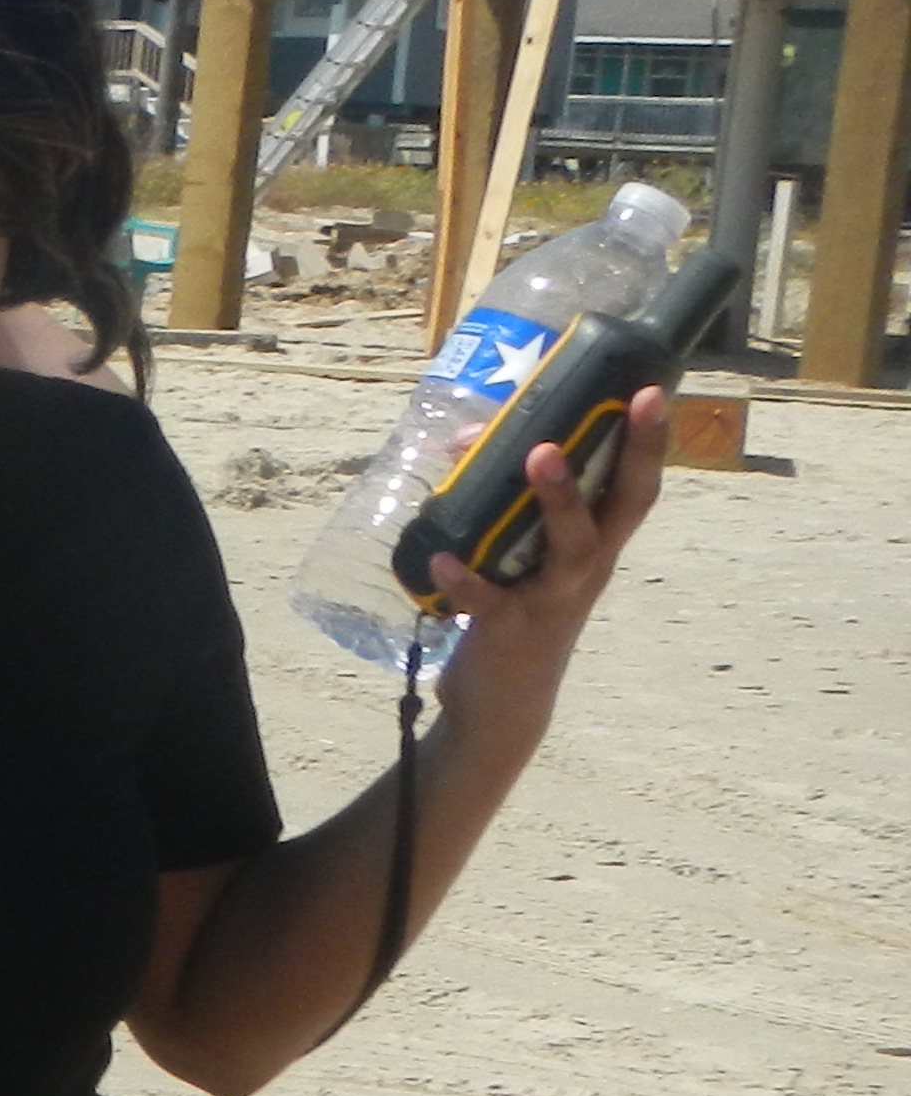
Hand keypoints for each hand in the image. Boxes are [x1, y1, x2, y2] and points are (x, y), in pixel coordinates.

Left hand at [427, 392, 668, 737]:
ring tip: (538, 454)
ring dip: (559, 499)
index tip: (655, 389)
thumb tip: (469, 439)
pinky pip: (488, 600)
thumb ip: (503, 500)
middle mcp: (587, 569)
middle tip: (636, 402)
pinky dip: (465, 578)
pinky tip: (440, 555)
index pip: (634, 486)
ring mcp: (552, 598)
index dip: (650, 441)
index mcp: (596, 546)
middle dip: (636, 453)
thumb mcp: (521, 555)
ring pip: (571, 546)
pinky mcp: (509, 629)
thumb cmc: (514, 612)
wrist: (503, 705)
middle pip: (625, 506)